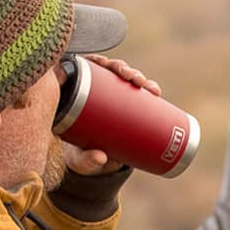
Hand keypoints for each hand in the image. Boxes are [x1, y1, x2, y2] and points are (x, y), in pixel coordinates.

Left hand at [61, 55, 156, 175]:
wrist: (93, 168)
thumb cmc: (79, 158)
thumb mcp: (80, 160)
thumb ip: (86, 160)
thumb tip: (100, 158)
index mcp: (75, 97)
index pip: (82, 71)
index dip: (93, 61)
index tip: (103, 63)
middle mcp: (93, 95)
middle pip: (106, 71)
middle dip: (121, 68)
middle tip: (131, 78)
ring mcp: (110, 100)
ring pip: (123, 79)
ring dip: (136, 76)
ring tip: (145, 85)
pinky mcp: (125, 108)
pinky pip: (137, 95)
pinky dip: (147, 90)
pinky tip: (154, 90)